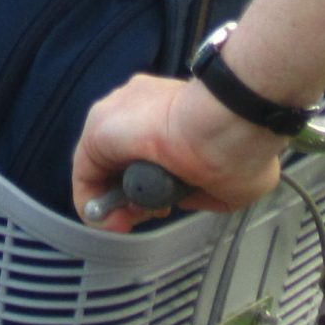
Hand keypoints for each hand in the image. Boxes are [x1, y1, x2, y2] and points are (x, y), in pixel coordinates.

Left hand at [70, 74, 285, 232]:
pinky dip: (91, 198)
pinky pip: (86, 169)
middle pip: (123, 155)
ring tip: (131, 220)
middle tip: (151, 214)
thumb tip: (181, 194)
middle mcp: (141, 104)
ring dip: (116, 196)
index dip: (153, 183)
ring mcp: (118, 111)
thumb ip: (202, 188)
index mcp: (173, 110)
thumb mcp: (227, 180)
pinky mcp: (99, 127)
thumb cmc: (238, 148)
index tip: (166, 206)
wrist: (225, 122)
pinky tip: (107, 220)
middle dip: (134, 192)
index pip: (148, 147)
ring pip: (104, 161)